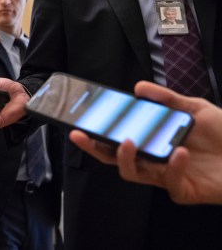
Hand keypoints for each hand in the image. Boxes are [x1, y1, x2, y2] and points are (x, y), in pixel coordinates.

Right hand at [70, 81, 221, 204]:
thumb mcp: (196, 108)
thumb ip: (167, 99)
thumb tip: (138, 88)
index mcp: (154, 141)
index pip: (118, 137)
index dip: (98, 131)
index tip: (82, 120)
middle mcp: (155, 160)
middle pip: (114, 157)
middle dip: (94, 147)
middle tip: (81, 134)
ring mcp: (166, 177)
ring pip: (132, 173)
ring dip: (124, 158)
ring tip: (128, 141)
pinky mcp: (182, 190)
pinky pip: (168, 181)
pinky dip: (172, 166)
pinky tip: (179, 151)